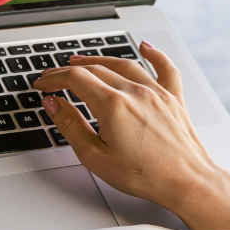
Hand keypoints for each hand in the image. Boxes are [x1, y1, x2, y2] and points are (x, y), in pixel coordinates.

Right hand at [33, 42, 229, 229]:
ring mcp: (156, 92)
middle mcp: (135, 92)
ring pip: (123, 65)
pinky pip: (164, 68)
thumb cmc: (145, 175)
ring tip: (83, 61)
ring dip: (100, 60)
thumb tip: (54, 104)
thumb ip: (71, 126)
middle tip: (55, 77)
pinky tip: (145, 47)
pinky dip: (154, 54)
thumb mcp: (96, 157)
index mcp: (113, 105)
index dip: (53, 78)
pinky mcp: (173, 98)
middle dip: (70, 71)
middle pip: (96, 69)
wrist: (187, 183)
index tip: (43, 83)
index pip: (75, 79)